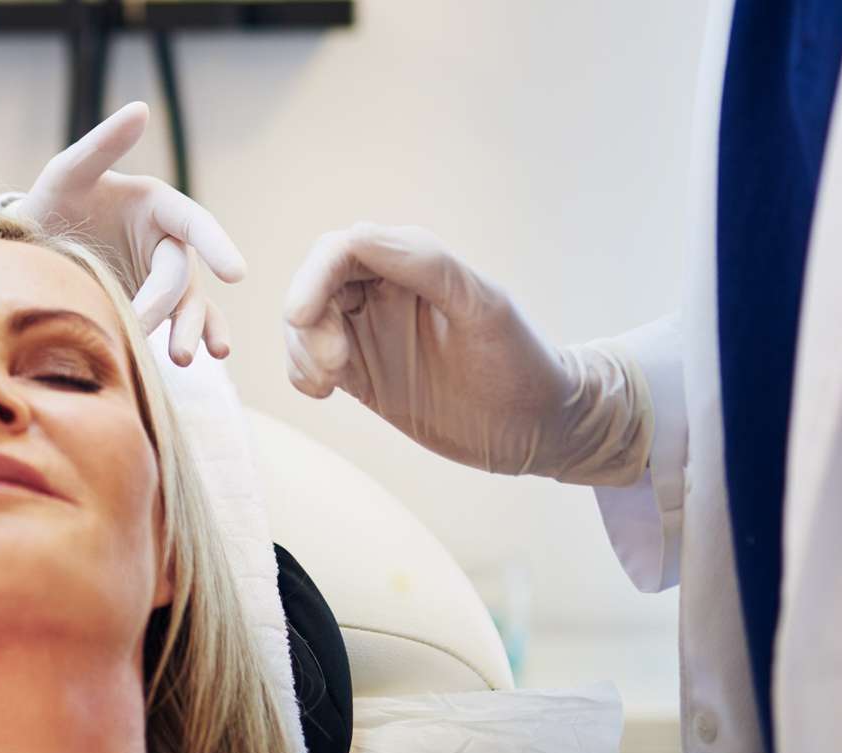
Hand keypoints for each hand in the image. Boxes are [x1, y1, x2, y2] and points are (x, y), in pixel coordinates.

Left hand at [7, 102, 246, 364]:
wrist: (28, 249)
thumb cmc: (49, 204)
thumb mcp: (67, 172)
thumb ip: (103, 143)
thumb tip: (143, 108)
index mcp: (156, 205)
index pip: (195, 224)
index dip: (217, 245)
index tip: (235, 272)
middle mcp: (165, 241)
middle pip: (181, 276)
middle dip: (169, 305)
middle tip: (145, 331)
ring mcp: (159, 277)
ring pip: (188, 305)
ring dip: (189, 331)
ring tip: (180, 358)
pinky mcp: (151, 307)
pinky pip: (181, 323)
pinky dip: (195, 337)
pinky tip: (204, 358)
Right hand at [280, 224, 650, 485]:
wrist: (541, 428)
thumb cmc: (522, 362)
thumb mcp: (481, 307)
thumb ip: (423, 264)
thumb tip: (355, 235)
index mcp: (412, 261)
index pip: (342, 250)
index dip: (312, 277)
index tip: (300, 316)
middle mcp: (384, 289)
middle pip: (314, 285)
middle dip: (308, 322)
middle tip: (334, 366)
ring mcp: (370, 331)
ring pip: (305, 324)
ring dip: (301, 350)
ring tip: (330, 384)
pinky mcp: (362, 372)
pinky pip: (310, 361)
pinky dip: (300, 373)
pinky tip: (321, 393)